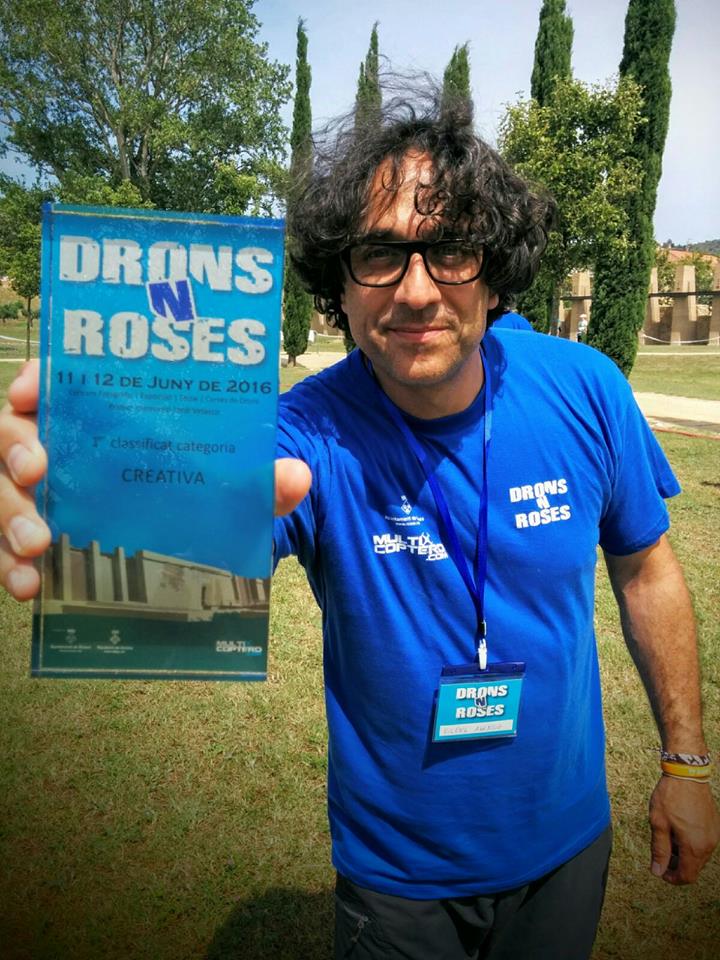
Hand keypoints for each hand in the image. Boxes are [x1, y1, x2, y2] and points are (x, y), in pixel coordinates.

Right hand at [0, 361, 311, 600]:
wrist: (181, 534)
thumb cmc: (191, 490)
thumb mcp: (224, 483)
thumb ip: (256, 479)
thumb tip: (297, 477)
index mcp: (96, 413)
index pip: (53, 379)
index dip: (35, 379)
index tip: (33, 391)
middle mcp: (55, 445)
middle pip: (12, 433)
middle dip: (16, 448)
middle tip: (39, 471)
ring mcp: (36, 493)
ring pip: (1, 491)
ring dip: (10, 513)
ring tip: (38, 543)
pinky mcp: (30, 538)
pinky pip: (5, 549)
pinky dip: (12, 567)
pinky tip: (31, 587)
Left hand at [649, 774, 719, 883]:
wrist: (687, 774)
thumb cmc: (670, 797)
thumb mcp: (658, 823)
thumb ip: (659, 850)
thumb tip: (657, 871)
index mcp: (694, 846)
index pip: (687, 877)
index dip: (672, 878)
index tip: (660, 870)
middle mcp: (708, 844)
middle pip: (694, 868)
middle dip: (677, 866)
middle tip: (661, 852)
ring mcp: (713, 835)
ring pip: (699, 857)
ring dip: (684, 855)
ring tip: (668, 838)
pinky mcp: (714, 826)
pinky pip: (703, 844)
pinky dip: (691, 844)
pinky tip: (678, 831)